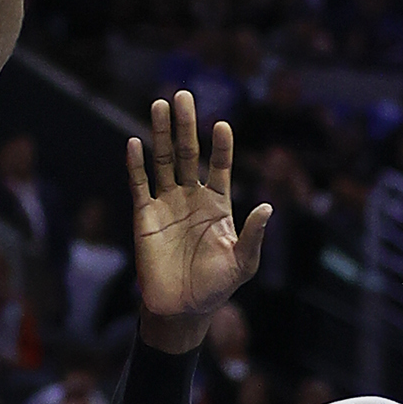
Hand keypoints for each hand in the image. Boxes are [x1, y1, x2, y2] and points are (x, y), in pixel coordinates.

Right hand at [127, 91, 271, 352]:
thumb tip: (268, 207)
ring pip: (163, 161)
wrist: (181, 309)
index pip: (220, 166)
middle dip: (186, 124)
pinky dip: (136, 164)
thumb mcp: (243, 263)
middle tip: (183, 94)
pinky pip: (140, 184)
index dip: (221, 146)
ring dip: (161, 133)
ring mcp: (167, 204)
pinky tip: (134, 143)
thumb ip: (252, 235)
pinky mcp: (144, 215)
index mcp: (218, 204)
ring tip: (159, 105)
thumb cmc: (216, 287)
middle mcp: (191, 198)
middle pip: (188, 153)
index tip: (221, 125)